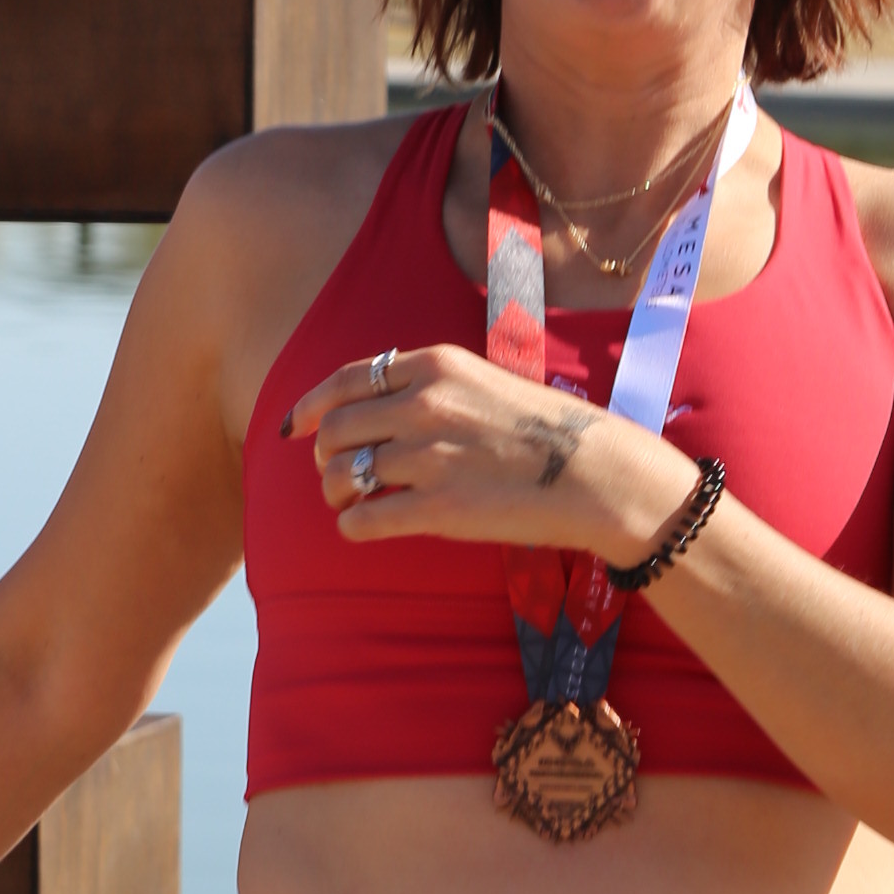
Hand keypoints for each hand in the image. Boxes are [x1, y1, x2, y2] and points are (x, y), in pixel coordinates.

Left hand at [283, 346, 698, 565]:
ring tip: (349, 501)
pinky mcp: (436, 508)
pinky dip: (353, 525)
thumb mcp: (485, 383)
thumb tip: (376, 406)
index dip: (311, 406)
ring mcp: (427, 457)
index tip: (296, 427)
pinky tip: (363, 526)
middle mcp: (423, 405)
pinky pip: (362, 520)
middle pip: (335, 430)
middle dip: (324, 455)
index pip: (346, 381)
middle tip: (334, 472)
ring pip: (341, 476)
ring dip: (335, 493)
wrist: (596, 475)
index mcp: (435, 367)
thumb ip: (431, 387)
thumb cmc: (547, 432)